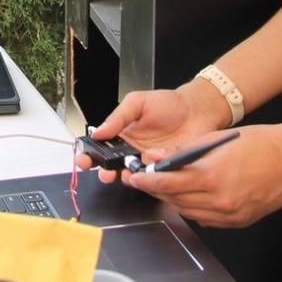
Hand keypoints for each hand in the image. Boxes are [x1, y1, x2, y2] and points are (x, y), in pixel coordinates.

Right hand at [76, 86, 219, 181]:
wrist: (198, 111)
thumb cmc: (168, 103)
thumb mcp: (138, 102)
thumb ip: (118, 117)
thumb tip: (98, 132)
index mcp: (122, 133)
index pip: (100, 146)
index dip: (89, 153)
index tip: (84, 158)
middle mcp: (132, 150)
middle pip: (112, 165)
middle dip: (104, 171)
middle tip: (104, 172)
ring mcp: (148, 162)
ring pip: (131, 175)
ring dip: (125, 177)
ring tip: (124, 174)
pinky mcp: (165, 171)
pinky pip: (153, 179)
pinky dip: (149, 179)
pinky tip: (146, 173)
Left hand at [122, 121, 281, 226]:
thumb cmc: (257, 143)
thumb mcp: (214, 140)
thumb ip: (181, 151)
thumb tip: (155, 157)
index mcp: (210, 176)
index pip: (166, 183)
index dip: (145, 181)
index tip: (133, 178)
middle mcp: (219, 200)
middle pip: (175, 199)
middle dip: (156, 189)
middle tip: (143, 180)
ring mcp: (230, 214)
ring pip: (189, 212)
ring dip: (173, 199)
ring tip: (163, 186)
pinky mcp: (239, 221)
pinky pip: (206, 219)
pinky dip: (193, 208)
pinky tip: (188, 196)